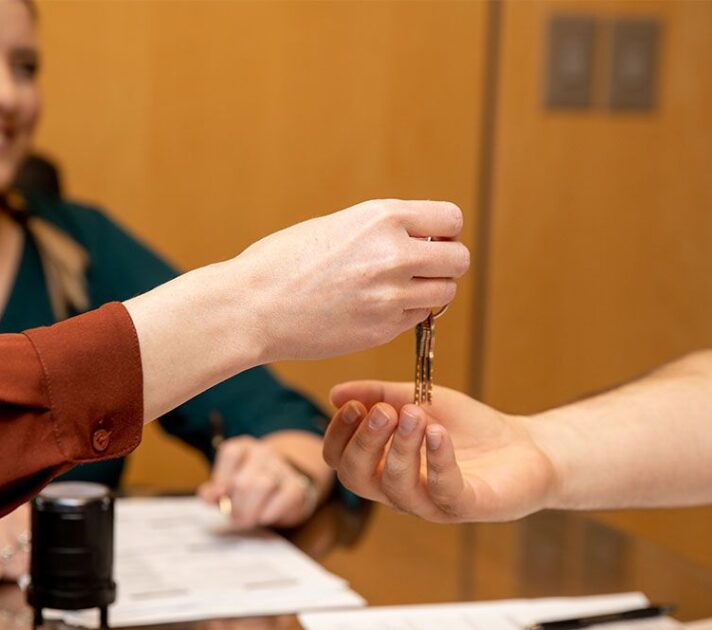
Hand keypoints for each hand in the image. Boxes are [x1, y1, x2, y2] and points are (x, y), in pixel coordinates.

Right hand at [0, 504, 29, 582]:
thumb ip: (17, 529)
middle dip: (20, 564)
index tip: (21, 554)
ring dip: (4, 570)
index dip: (32, 551)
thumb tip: (35, 558)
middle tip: (1, 561)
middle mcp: (7, 517)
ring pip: (16, 566)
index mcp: (16, 507)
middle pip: (32, 555)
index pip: (42, 536)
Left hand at [197, 437, 317, 527]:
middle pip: (243, 479)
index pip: (230, 452)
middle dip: (236, 506)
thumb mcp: (228, 485)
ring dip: (251, 511)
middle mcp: (263, 453)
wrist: (284, 489)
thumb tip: (209, 495)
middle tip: (234, 517)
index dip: (221, 477)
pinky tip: (265, 516)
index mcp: (244, 448)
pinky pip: (284, 497)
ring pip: (262, 487)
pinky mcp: (297, 485)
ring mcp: (281, 468)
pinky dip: (271, 512)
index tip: (218, 496)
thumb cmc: (250, 488)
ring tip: (248, 519)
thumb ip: (214, 490)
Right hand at [233, 199, 468, 360]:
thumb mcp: (337, 225)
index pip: (451, 219)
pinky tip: (377, 309)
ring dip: (431, 292)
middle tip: (420, 270)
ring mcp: (391, 296)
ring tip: (399, 291)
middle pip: (459, 259)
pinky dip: (407, 314)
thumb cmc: (284, 262)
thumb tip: (421, 240)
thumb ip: (383, 230)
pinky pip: (418, 319)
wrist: (252, 306)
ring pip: (445, 293)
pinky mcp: (383, 329)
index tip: (428, 241)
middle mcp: (394, 254)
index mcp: (382, 217)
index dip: (444, 232)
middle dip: (444, 264)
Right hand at [324, 382, 557, 522]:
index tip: (354, 405)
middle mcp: (401, 490)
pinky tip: (438, 432)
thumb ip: (380, 394)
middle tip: (384, 411)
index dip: (339, 436)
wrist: (527, 448)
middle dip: (364, 441)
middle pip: (357, 479)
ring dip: (401, 446)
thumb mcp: (421, 400)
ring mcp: (431, 503)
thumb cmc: (471, 430)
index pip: (341, 462)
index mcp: (385, 466)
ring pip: (395, 486)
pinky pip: (442, 490)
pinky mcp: (465, 506)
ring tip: (415, 414)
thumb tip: (336, 393)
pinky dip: (436, 459)